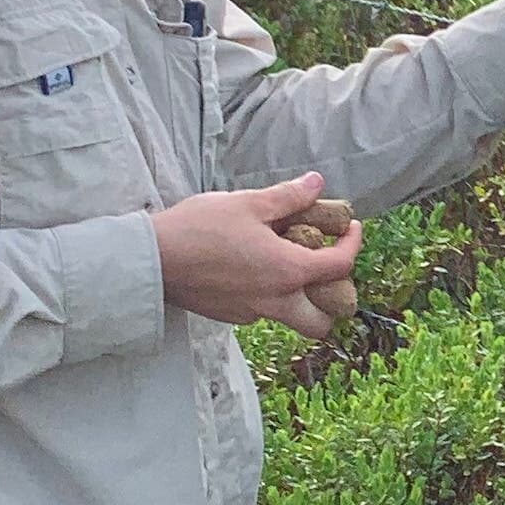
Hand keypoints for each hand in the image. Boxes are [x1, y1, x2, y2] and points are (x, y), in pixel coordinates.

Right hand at [153, 172, 363, 339]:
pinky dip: (268, 296)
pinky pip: (261, 312)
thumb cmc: (199, 228)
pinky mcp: (229, 316)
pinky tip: (252, 269)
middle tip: (323, 268)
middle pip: (322, 321)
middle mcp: (275, 301)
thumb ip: (288, 196)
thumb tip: (316, 183)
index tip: (350, 228)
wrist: (152, 259)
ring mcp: (251, 313)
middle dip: (332, 301)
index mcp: (287, 271)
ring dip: (300, 300)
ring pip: (290, 319)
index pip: (340, 266)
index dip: (353, 244)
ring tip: (288, 266)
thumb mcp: (248, 203)